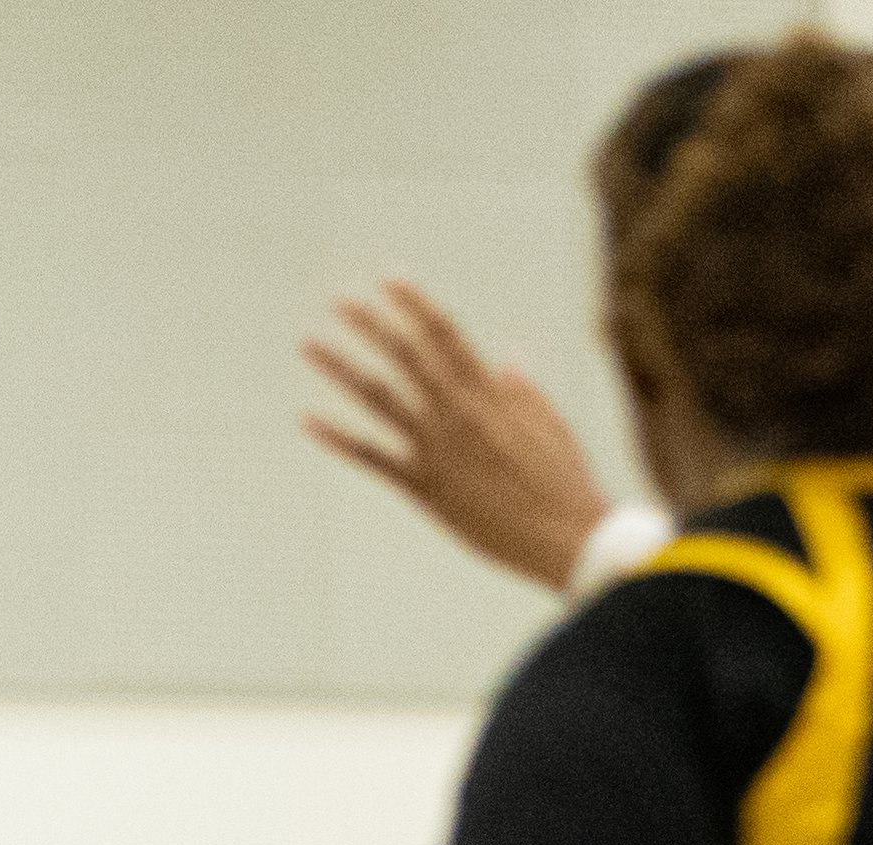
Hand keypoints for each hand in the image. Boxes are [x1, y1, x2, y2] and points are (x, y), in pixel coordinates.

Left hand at [305, 279, 609, 591]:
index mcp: (489, 392)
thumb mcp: (550, 425)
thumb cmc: (564, 483)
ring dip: (341, 369)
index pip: (445, 333)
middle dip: (370, 325)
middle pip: (406, 356)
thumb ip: (522, 391)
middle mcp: (458, 413)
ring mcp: (438, 449)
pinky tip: (307, 420)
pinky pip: (373, 457)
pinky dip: (338, 438)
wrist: (566, 537)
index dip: (414, 303)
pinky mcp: (426, 487)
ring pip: (379, 398)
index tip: (389, 279)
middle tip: (338, 299)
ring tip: (309, 345)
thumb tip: (508, 358)